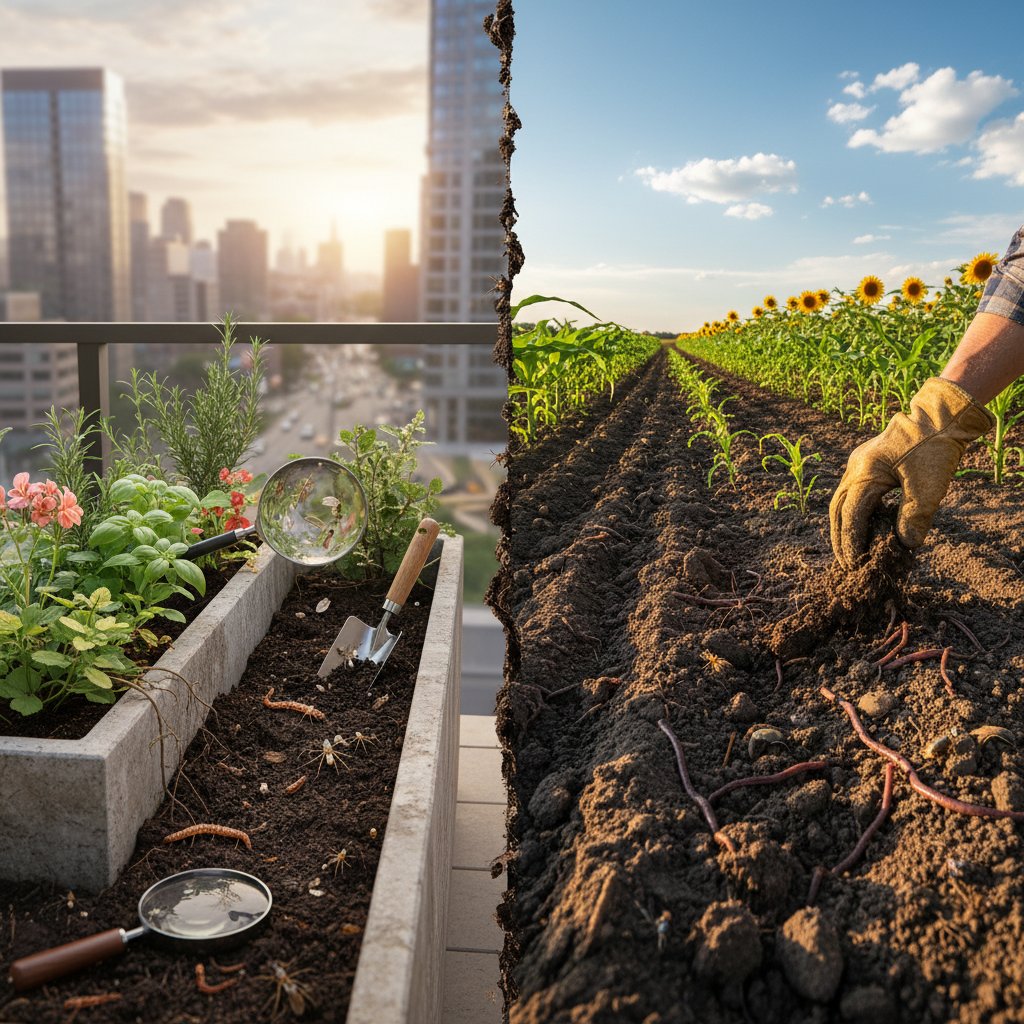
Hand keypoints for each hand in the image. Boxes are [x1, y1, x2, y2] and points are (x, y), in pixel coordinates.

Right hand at [829, 377, 993, 567]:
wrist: (939, 417)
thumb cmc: (934, 450)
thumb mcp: (929, 488)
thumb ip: (915, 518)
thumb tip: (905, 546)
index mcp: (865, 473)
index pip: (850, 515)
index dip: (851, 542)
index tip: (855, 563)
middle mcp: (854, 468)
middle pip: (836, 510)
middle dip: (839, 539)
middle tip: (846, 564)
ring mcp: (856, 463)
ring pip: (840, 501)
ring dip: (843, 526)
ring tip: (850, 549)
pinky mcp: (864, 462)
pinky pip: (850, 491)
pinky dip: (853, 512)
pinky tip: (864, 525)